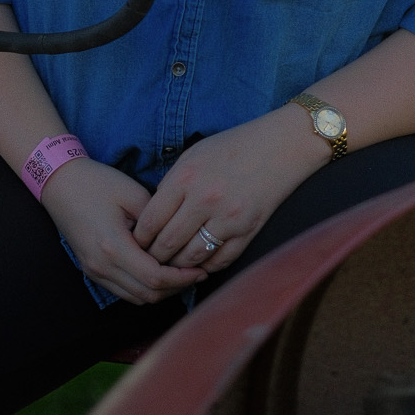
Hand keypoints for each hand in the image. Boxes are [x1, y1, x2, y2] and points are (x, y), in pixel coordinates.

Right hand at [39, 158, 208, 305]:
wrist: (59, 182)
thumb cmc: (95, 182)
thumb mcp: (132, 193)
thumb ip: (157, 220)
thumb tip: (177, 239)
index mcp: (113, 246)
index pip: (155, 277)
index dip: (182, 278)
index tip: (201, 268)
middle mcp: (102, 266)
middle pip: (147, 294)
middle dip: (176, 288)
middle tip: (197, 273)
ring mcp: (94, 270)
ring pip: (135, 297)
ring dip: (160, 291)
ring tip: (181, 274)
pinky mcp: (92, 269)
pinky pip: (123, 290)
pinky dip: (144, 288)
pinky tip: (158, 272)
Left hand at [131, 107, 324, 274]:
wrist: (280, 147)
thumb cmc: (233, 147)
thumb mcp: (193, 155)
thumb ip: (172, 184)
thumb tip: (153, 215)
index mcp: (185, 178)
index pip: (150, 221)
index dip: (138, 238)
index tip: (135, 244)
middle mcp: (204, 200)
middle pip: (167, 244)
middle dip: (154, 257)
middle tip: (148, 262)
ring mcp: (228, 218)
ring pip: (192, 258)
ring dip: (178, 266)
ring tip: (171, 267)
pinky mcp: (248, 231)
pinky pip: (220, 260)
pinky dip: (206, 267)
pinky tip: (199, 265)